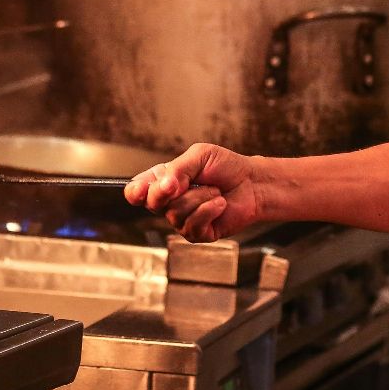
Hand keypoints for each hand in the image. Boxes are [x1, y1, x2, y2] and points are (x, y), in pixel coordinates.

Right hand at [124, 143, 268, 242]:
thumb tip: (164, 186)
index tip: (142, 189)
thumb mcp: (199, 156)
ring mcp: (182, 220)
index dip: (136, 192)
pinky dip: (209, 209)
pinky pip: (194, 225)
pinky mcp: (198, 234)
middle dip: (171, 190)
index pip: (137, 191)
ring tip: (214, 190)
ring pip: (175, 213)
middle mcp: (169, 203)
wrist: (252, 183)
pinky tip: (219, 203)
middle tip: (187, 181)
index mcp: (164, 182)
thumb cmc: (226, 167)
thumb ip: (177, 169)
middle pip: (153, 204)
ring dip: (200, 197)